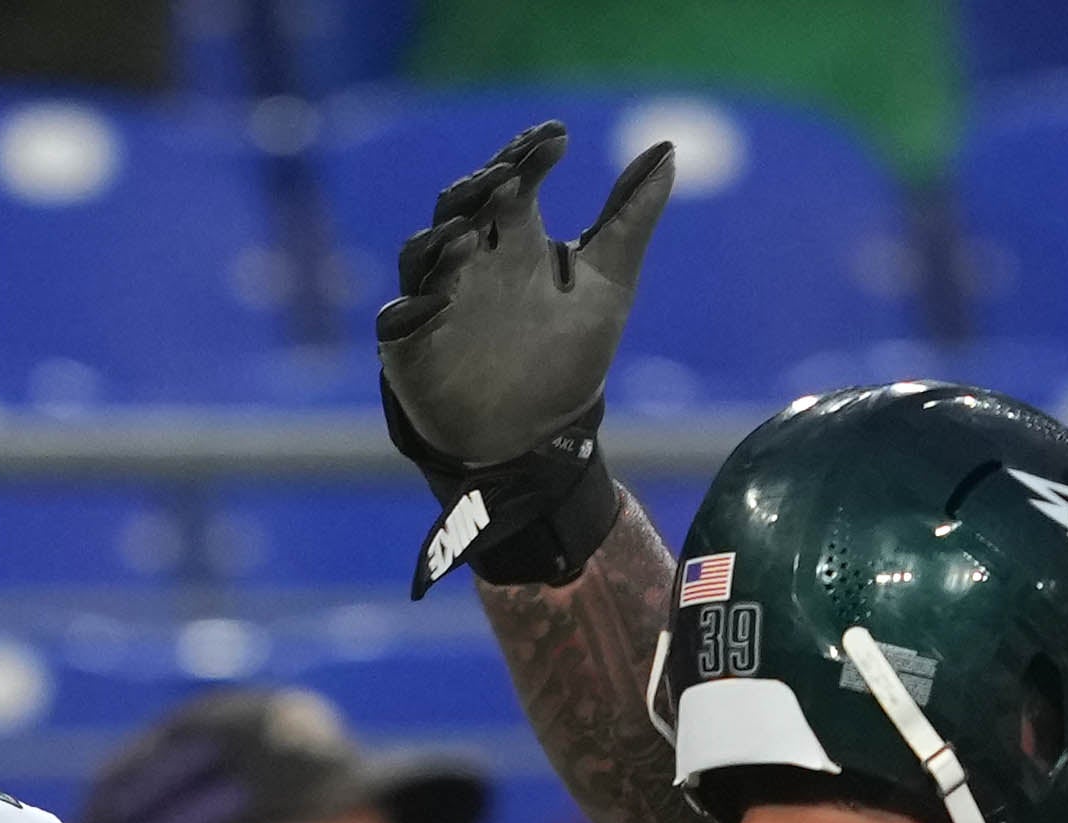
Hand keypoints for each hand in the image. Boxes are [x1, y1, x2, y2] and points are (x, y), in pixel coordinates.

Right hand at [378, 119, 672, 594]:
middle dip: (480, 188)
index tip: (557, 137)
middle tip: (509, 176)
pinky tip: (438, 300)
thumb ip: (630, 217)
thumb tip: (667, 145)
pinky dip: (415, 306)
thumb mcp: (608, 285)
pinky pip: (400, 319)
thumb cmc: (564, 357)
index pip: (512, 181)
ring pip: (423, 255)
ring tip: (471, 231)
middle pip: (460, 206)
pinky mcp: (408, 347)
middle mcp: (470, 261)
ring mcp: (434, 301)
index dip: (527, 154)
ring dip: (443, 241)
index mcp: (513, 239)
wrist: (535, 440)